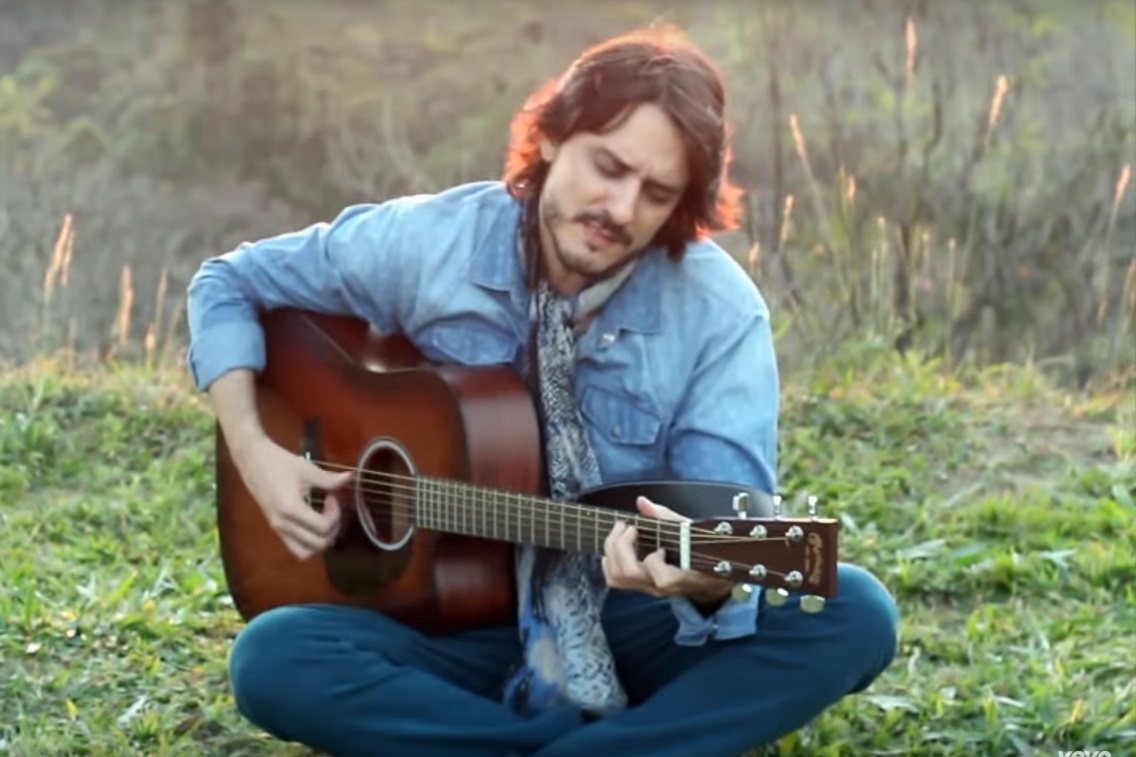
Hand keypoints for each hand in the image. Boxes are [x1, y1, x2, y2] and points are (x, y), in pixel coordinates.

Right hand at [236, 437, 352, 559]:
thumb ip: (330, 479)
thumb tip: (350, 478)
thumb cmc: (279, 462)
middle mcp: (283, 525)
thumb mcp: (307, 469)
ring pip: (305, 553)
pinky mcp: (275, 528)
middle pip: (317, 545)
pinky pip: (295, 546)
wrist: (252, 460)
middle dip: (332, 529)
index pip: (323, 527)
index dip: (336, 515)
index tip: (332, 497)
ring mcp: (277, 529)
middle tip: (332, 510)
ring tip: (324, 520)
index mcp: (291, 509)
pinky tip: (312, 521)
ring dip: (320, 542)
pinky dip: (309, 542)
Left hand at [601, 496, 732, 603]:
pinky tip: (617, 546)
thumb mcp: (690, 531)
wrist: (706, 577)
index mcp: (680, 577)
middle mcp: (659, 587)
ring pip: (616, 577)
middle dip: (621, 545)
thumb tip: (642, 502)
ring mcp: (647, 588)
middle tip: (627, 526)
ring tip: (621, 532)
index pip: (662, 579)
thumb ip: (666, 517)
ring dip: (613, 550)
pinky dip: (610, 560)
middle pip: (628, 574)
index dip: (654, 561)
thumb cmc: (700, 552)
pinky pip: (614, 579)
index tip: (660, 546)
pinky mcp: (638, 585)